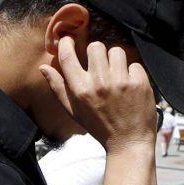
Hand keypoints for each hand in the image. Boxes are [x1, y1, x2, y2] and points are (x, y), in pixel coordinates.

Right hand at [42, 35, 157, 150]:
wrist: (128, 144)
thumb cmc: (99, 127)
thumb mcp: (74, 111)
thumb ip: (58, 88)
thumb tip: (43, 68)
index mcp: (80, 90)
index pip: (68, 56)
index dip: (67, 43)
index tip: (70, 40)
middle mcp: (99, 83)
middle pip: (95, 46)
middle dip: (97, 53)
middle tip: (101, 65)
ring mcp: (121, 82)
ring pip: (116, 51)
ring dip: (116, 61)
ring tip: (118, 76)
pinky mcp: (139, 83)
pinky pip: (134, 64)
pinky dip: (133, 73)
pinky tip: (131, 88)